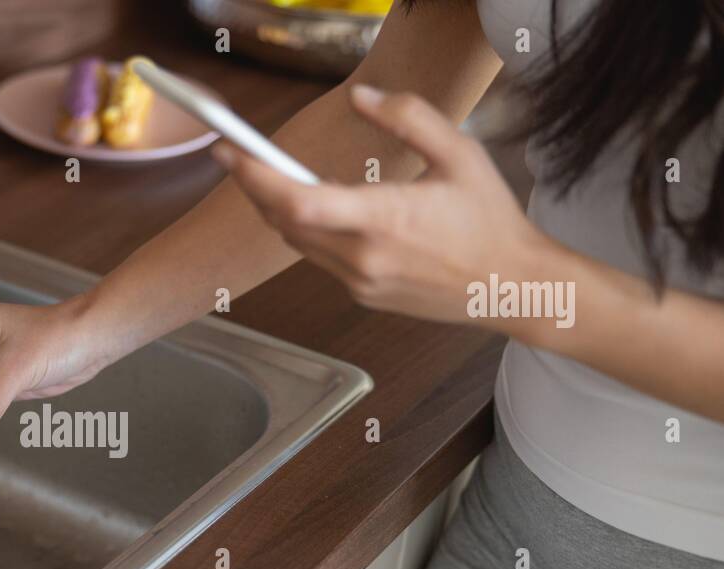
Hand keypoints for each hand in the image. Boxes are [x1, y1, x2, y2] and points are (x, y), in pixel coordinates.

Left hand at [213, 84, 545, 325]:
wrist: (512, 288)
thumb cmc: (490, 220)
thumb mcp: (460, 154)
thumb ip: (409, 118)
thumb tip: (362, 98)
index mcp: (385, 219)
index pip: (299, 202)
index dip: (256, 177)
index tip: (230, 153)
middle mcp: (363, 258)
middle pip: (283, 222)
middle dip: (256, 188)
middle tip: (240, 159)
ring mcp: (359, 282)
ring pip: (297, 244)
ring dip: (280, 211)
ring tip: (274, 179)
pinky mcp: (362, 296)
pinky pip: (320, 260)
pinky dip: (310, 233)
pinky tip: (323, 212)